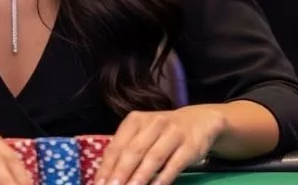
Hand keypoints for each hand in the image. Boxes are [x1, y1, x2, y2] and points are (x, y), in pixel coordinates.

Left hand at [95, 106, 225, 184]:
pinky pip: (174, 164)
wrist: (199, 120)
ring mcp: (173, 133)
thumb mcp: (143, 133)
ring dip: (140, 177)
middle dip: (121, 173)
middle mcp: (154, 123)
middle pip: (134, 151)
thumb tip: (105, 176)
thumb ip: (126, 150)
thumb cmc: (163, 131)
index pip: (117, 145)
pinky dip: (163, 178)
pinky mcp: (190, 145)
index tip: (98, 184)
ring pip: (153, 157)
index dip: (107, 167)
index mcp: (136, 120)